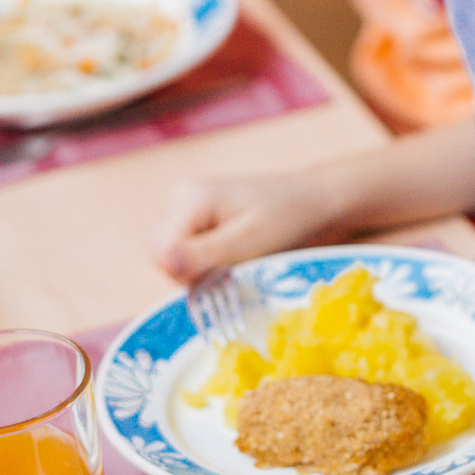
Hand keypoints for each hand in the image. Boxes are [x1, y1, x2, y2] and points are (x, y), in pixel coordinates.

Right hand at [153, 171, 326, 282]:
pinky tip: (234, 259)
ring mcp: (190, 210)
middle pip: (161, 252)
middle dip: (190, 272)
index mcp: (192, 198)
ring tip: (238, 262)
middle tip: (230, 270)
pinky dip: (206, 265)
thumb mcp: (249, 241)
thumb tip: (162, 263)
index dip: (185, 273)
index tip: (220, 277)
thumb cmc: (288, 218)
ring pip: (172, 256)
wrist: (313, 203)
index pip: (162, 250)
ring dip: (199, 270)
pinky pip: (187, 253)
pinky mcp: (200, 222)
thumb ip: (204, 254)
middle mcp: (184, 199)